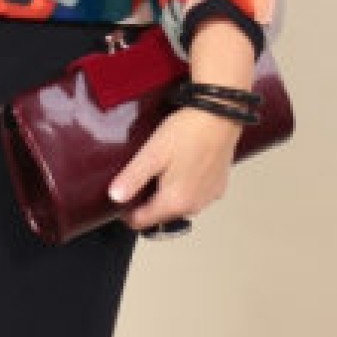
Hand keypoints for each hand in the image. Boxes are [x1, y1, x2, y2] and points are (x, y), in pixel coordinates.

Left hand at [105, 105, 244, 231]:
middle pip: (160, 215)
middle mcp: (193, 207)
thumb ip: (132, 178)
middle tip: (144, 172)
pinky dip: (186, 187)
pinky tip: (183, 165)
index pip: (141, 222)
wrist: (221, 114)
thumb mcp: (152, 153)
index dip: (126, 211)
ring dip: (168, 194)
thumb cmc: (188, 131)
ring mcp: (208, 198)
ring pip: (178, 205)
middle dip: (148, 200)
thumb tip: (115, 197)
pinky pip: (194, 195)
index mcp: (175, 202)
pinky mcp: (218, 187)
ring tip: (164, 167)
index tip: (123, 193)